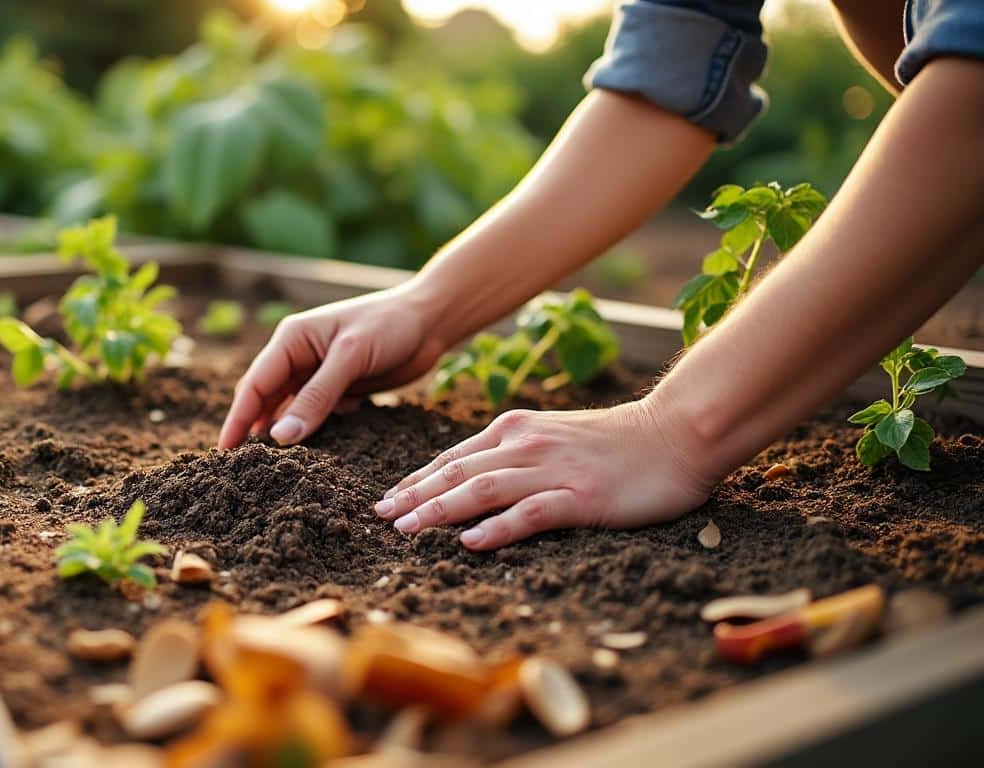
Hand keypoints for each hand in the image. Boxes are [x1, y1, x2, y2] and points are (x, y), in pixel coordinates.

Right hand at [218, 284, 452, 448]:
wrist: (432, 321)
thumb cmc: (390, 326)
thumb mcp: (351, 358)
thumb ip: (316, 397)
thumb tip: (279, 437)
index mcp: (291, 339)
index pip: (255, 384)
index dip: (237, 419)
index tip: (224, 452)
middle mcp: (299, 356)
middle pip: (266, 399)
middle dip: (253, 430)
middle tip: (240, 468)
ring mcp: (319, 374)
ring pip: (292, 411)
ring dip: (286, 435)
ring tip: (273, 469)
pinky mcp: (340, 388)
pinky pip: (318, 416)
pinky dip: (316, 432)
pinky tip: (318, 452)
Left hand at [375, 400, 716, 549]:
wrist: (677, 432)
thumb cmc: (618, 442)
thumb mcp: (555, 436)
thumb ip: (515, 453)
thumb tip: (474, 478)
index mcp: (516, 430)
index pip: (453, 458)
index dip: (416, 479)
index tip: (387, 499)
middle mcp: (525, 446)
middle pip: (456, 473)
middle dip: (413, 495)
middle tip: (379, 517)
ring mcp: (551, 471)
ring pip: (482, 490)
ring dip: (439, 510)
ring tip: (406, 529)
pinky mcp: (579, 497)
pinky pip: (529, 514)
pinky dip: (497, 528)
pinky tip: (470, 543)